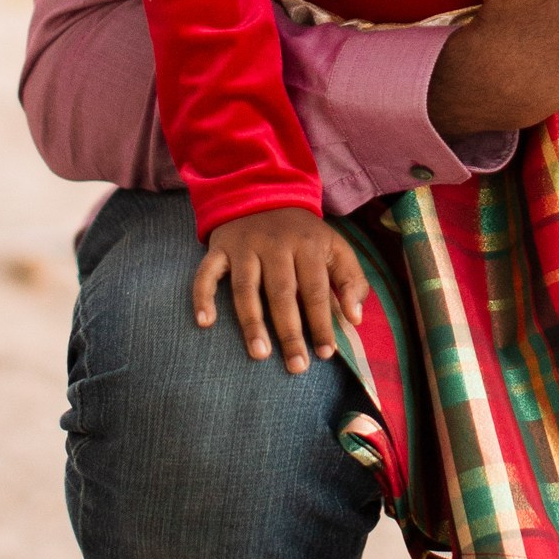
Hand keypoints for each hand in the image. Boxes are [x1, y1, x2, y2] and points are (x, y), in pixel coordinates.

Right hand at [192, 210, 367, 372]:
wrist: (262, 192)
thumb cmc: (304, 234)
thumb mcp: (335, 248)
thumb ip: (352, 281)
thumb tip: (355, 319)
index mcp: (307, 245)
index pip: (316, 290)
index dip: (322, 323)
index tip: (325, 354)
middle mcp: (275, 244)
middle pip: (282, 293)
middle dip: (290, 332)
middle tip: (296, 366)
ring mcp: (244, 246)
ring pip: (246, 288)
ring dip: (252, 322)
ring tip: (260, 354)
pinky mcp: (219, 248)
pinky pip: (207, 273)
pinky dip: (203, 296)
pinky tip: (205, 323)